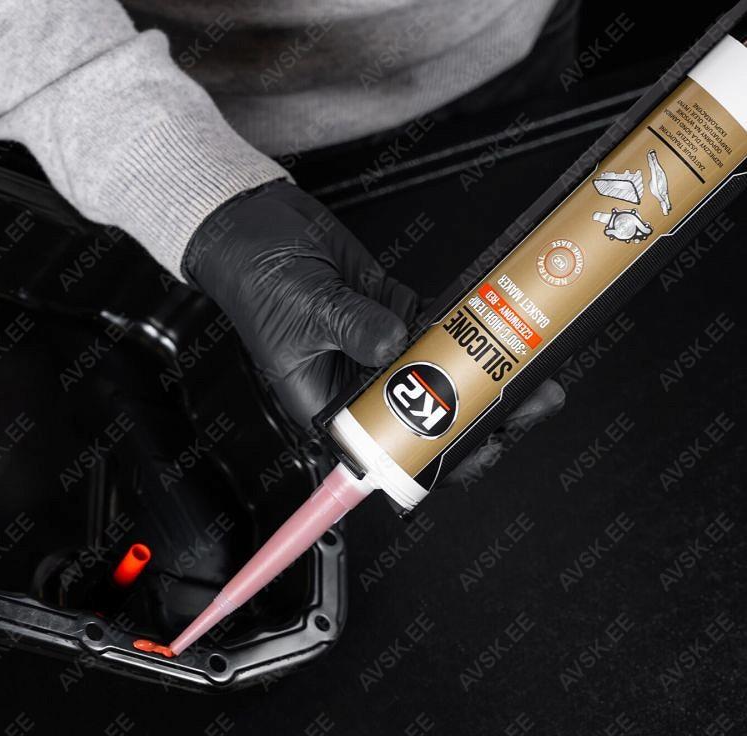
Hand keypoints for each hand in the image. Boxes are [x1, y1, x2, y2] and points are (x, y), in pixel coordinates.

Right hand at [182, 180, 563, 472]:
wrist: (256, 227)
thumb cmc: (257, 282)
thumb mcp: (305, 312)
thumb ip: (355, 327)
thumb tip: (400, 342)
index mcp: (329, 406)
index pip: (385, 450)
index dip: (433, 460)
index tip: (475, 451)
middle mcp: (360, 385)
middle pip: (427, 416)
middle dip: (479, 414)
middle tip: (524, 405)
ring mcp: (381, 349)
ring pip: (440, 373)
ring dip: (483, 371)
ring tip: (528, 367)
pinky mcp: (392, 314)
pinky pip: (436, 327)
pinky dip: (465, 327)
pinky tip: (496, 327)